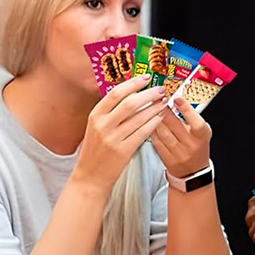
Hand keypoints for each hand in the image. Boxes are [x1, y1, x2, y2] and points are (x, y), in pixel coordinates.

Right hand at [74, 75, 168, 194]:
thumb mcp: (95, 127)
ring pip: (139, 117)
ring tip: (164, 102)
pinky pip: (143, 133)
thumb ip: (109, 112)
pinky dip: (153, 123)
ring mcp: (113, 138)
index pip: (116, 93)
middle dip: (149, 94)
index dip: (133, 84)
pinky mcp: (123, 150)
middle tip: (161, 90)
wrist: (90, 176)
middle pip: (130, 103)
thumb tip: (130, 94)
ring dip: (155, 108)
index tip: (146, 78)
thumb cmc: (96, 150)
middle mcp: (103, 125)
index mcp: (95, 115)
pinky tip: (160, 118)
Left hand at [152, 94, 212, 181]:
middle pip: (174, 124)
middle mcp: (191, 145)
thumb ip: (191, 117)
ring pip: (162, 132)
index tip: (176, 98)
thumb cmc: (197, 146)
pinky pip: (156, 141)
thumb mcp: (201, 131)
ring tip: (151, 109)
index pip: (195, 121)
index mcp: (202, 136)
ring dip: (154, 118)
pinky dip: (151, 130)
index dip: (185, 108)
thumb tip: (176, 100)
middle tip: (157, 99)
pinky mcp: (167, 159)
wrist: (194, 171)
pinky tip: (149, 124)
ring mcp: (179, 153)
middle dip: (163, 109)